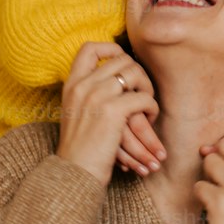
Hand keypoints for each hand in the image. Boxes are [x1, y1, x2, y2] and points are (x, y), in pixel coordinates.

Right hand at [55, 42, 159, 185]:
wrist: (73, 174)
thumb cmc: (79, 150)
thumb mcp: (76, 114)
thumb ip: (89, 95)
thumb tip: (117, 81)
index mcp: (72, 85)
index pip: (89, 48)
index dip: (111, 49)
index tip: (123, 63)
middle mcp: (82, 86)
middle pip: (121, 59)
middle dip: (139, 73)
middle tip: (143, 92)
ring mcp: (96, 96)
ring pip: (134, 73)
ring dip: (147, 88)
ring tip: (147, 106)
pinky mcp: (112, 112)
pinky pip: (143, 97)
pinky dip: (152, 107)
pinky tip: (150, 119)